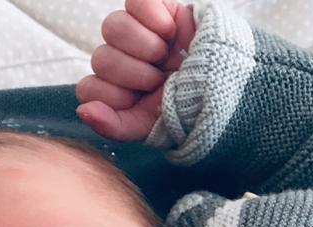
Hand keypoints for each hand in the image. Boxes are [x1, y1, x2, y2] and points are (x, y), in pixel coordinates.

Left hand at [76, 0, 195, 141]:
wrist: (229, 88)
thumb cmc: (191, 111)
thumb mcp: (153, 127)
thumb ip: (115, 126)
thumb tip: (83, 110)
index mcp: (119, 91)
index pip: (89, 89)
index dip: (113, 95)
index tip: (141, 100)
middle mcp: (125, 61)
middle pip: (101, 58)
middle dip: (134, 73)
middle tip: (160, 79)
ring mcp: (140, 34)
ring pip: (113, 27)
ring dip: (144, 46)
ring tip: (166, 56)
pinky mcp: (158, 10)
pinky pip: (136, 2)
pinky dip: (152, 16)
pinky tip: (169, 32)